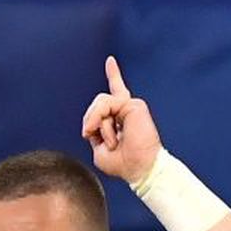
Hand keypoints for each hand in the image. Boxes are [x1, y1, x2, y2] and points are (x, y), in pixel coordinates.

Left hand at [82, 56, 162, 183]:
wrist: (140, 168)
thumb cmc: (123, 164)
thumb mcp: (99, 150)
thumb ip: (94, 133)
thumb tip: (91, 120)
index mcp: (120, 119)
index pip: (114, 95)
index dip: (114, 76)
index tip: (110, 61)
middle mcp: (126, 110)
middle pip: (99, 103)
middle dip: (90, 120)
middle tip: (91, 136)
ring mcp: (130, 106)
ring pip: (101, 102)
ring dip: (96, 122)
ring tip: (110, 141)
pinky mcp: (134, 105)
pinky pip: (106, 104)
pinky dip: (100, 119)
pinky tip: (110, 136)